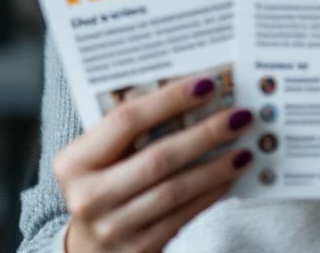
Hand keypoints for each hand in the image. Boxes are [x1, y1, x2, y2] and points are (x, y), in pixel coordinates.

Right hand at [53, 75, 255, 251]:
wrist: (89, 249)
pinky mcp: (138, 248)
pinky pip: (183, 215)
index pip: (127, 120)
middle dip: (205, 134)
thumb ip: (128, 131)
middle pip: (158, 157)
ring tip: (245, 149)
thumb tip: (191, 94)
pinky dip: (209, 193)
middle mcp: (88, 196)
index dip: (170, 99)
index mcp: (73, 162)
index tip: (207, 84)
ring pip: (175, 190)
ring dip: (216, 167)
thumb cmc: (100, 187)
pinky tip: (228, 177)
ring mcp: (113, 227)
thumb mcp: (98, 158)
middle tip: (239, 116)